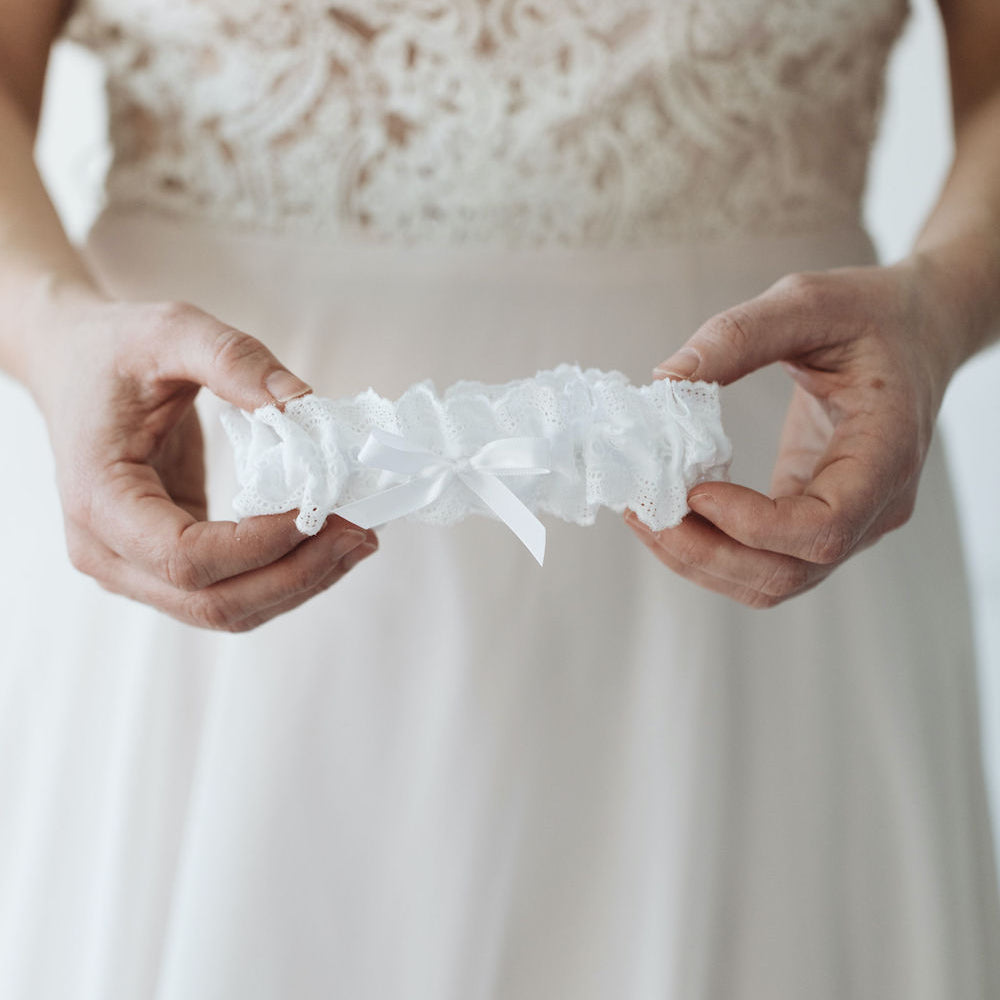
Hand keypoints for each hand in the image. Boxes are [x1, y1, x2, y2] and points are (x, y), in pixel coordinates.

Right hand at [28, 291, 377, 631]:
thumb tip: (308, 408)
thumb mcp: (172, 331)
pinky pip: (230, 590)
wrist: (74, 365)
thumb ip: (236, 362)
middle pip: (213, 602)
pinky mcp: (166, 564)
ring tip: (357, 539)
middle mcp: (107, 552)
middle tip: (360, 532)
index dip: (263, 544)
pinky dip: (284, 574)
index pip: (187, 556)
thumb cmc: (114, 349)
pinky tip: (327, 541)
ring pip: (227, 610)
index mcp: (99, 499)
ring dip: (300, 583)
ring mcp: (134, 567)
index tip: (324, 510)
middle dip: (297, 574)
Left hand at [624, 261, 961, 607]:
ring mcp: (849, 523)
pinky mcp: (815, 519)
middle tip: (641, 512)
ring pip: (770, 581)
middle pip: (786, 573)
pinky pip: (762, 559)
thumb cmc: (871, 314)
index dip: (752, 525)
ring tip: (643, 515)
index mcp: (886, 454)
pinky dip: (709, 547)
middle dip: (705, 553)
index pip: (824, 528)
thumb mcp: (810, 301)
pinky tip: (669, 513)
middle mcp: (874, 506)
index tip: (694, 488)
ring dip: (699, 560)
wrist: (918, 330)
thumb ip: (741, 334)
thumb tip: (666, 379)